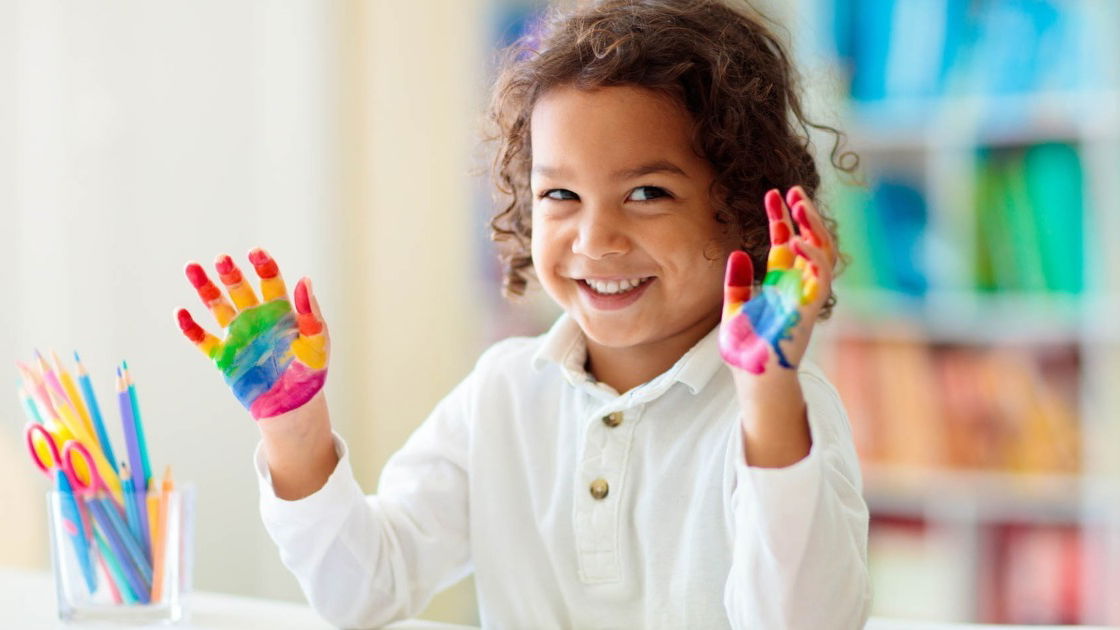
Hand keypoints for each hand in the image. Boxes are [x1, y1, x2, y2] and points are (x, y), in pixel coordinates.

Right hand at [175, 248, 328, 419]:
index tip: (255, 253)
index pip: (270, 281)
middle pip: (240, 289)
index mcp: (281, 311)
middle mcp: (257, 318)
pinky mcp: (224, 356)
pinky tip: (181, 312)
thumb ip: (310, 314)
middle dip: (231, 274)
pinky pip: (204, 340)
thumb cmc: (310, 373)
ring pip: (218, 306)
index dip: (263, 266)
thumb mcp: (316, 343)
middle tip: (222, 259)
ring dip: (205, 288)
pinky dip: (191, 328)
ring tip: (192, 268)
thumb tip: (304, 280)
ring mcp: (239, 335)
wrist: (292, 406)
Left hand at [719, 187, 835, 374]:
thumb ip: (737, 284)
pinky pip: (821, 278)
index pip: (786, 242)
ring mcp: (805, 296)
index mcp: (780, 284)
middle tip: (794, 190)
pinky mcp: (809, 309)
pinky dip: (812, 258)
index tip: (774, 193)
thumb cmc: (747, 352)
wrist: (754, 381)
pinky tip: (797, 241)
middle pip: (808, 241)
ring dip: (814, 228)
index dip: (781, 217)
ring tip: (800, 205)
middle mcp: (796, 287)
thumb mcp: (734, 311)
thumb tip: (738, 253)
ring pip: (822, 254)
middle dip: (804, 215)